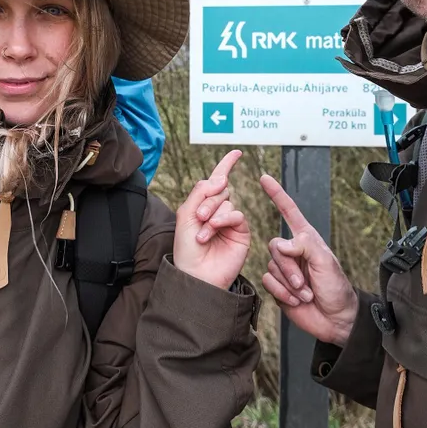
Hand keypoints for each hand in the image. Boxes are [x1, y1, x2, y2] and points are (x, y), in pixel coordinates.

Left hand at [174, 151, 249, 289]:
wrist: (196, 275)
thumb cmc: (186, 249)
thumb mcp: (185, 215)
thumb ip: (200, 192)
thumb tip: (220, 178)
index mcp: (203, 205)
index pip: (216, 181)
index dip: (226, 165)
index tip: (237, 152)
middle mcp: (218, 211)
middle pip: (220, 189)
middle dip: (208, 200)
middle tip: (199, 217)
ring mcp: (230, 222)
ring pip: (227, 201)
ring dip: (213, 213)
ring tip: (203, 232)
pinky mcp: (241, 232)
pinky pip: (237, 214)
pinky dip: (224, 219)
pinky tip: (213, 230)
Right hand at [260, 174, 357, 347]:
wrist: (335, 319)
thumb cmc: (337, 287)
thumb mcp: (325, 261)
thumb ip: (303, 246)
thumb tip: (280, 244)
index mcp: (306, 239)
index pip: (288, 211)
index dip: (276, 194)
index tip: (264, 178)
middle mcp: (293, 251)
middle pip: (274, 246)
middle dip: (289, 268)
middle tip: (305, 283)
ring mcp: (284, 269)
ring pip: (271, 267)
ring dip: (289, 284)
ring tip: (305, 293)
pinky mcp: (278, 287)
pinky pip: (268, 282)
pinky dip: (282, 293)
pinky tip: (296, 300)